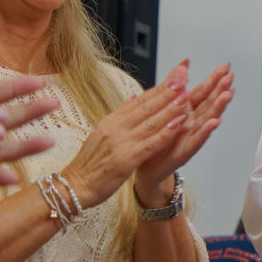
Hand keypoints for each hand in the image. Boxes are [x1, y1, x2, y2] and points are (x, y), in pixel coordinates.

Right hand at [61, 65, 191, 207]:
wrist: (75, 186)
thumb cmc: (90, 163)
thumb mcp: (102, 133)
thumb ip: (121, 116)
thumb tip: (135, 97)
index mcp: (111, 121)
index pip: (139, 100)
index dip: (159, 88)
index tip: (175, 76)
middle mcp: (116, 128)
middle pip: (146, 107)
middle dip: (167, 92)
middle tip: (184, 77)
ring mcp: (121, 143)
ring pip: (150, 122)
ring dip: (170, 109)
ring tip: (186, 97)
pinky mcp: (126, 160)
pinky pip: (150, 144)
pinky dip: (165, 133)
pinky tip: (178, 125)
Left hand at [133, 63, 235, 205]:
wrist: (146, 166)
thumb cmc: (156, 137)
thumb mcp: (163, 107)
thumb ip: (174, 86)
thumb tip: (184, 64)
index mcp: (185, 110)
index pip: (202, 92)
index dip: (213, 80)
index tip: (225, 68)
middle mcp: (192, 122)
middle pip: (209, 104)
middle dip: (220, 90)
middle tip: (230, 78)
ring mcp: (191, 136)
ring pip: (207, 119)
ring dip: (218, 108)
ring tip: (227, 96)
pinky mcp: (185, 151)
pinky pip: (197, 140)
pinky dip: (205, 132)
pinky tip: (213, 123)